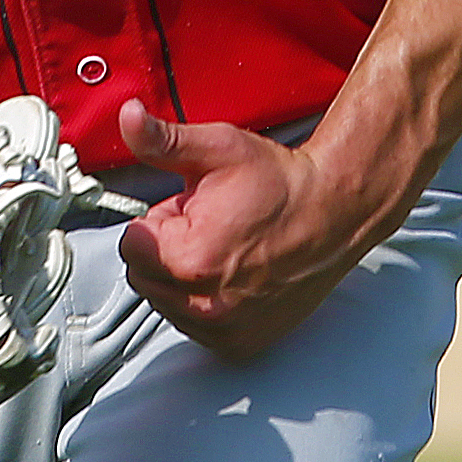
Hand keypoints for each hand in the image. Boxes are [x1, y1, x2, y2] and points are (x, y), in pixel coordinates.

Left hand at [113, 99, 400, 362]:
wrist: (334, 213)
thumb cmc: (279, 183)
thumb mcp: (216, 149)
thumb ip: (161, 140)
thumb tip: (126, 116)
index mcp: (188, 259)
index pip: (130, 246)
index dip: (159, 220)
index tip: (189, 209)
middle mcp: (203, 305)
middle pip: (144, 277)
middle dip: (166, 250)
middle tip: (208, 225)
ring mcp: (223, 331)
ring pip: (167, 302)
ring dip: (184, 278)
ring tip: (225, 248)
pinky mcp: (239, 345)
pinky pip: (195, 326)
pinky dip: (205, 302)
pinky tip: (234, 274)